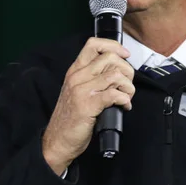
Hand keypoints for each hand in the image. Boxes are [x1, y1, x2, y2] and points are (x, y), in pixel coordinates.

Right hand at [42, 37, 135, 174]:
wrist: (57, 140)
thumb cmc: (70, 118)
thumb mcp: (77, 91)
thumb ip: (92, 78)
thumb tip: (117, 71)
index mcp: (75, 71)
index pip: (93, 45)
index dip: (114, 46)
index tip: (125, 55)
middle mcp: (77, 76)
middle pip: (110, 58)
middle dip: (127, 70)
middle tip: (127, 85)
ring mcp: (82, 90)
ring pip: (115, 75)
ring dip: (128, 87)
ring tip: (126, 97)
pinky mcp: (89, 105)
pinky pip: (114, 94)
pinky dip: (125, 100)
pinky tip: (124, 106)